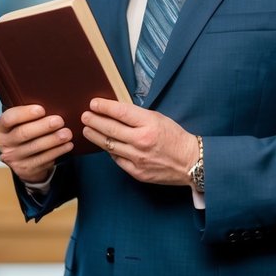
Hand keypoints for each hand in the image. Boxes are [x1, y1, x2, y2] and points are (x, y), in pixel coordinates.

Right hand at [0, 104, 73, 183]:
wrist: (22, 158)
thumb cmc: (25, 131)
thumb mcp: (21, 122)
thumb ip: (29, 114)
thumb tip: (52, 102)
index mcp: (2, 128)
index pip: (8, 119)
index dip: (24, 114)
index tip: (41, 109)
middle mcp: (4, 144)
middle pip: (23, 133)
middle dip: (43, 126)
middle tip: (59, 121)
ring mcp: (14, 158)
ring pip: (35, 148)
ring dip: (53, 140)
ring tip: (67, 133)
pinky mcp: (25, 169)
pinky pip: (43, 160)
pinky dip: (57, 152)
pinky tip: (67, 145)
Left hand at [82, 97, 198, 185]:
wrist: (191, 163)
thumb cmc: (175, 137)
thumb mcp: (158, 119)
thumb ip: (137, 116)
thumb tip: (114, 111)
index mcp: (149, 124)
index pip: (120, 112)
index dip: (104, 107)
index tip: (93, 104)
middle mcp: (142, 141)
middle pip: (110, 129)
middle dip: (94, 121)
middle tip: (84, 116)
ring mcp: (138, 158)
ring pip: (109, 145)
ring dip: (95, 136)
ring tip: (87, 130)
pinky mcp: (137, 172)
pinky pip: (117, 159)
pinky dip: (110, 151)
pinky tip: (104, 145)